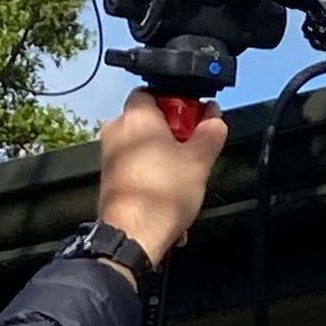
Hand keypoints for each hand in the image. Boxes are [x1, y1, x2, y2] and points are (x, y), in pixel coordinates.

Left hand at [96, 92, 227, 268]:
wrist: (133, 235)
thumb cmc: (162, 194)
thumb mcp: (200, 159)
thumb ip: (211, 132)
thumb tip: (215, 118)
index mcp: (136, 116)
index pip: (153, 91)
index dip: (177, 101)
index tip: (195, 117)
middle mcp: (117, 131)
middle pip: (149, 119)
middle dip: (174, 130)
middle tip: (194, 146)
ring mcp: (110, 155)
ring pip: (143, 144)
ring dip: (165, 153)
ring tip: (185, 172)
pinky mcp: (110, 177)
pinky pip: (135, 164)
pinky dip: (152, 170)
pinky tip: (169, 189)